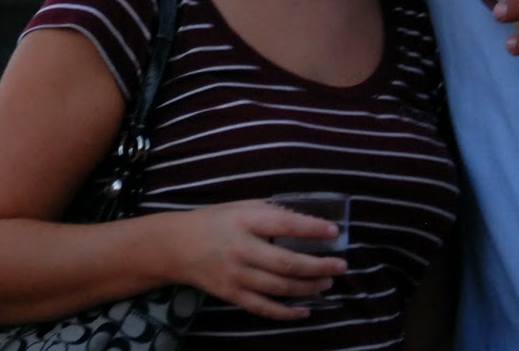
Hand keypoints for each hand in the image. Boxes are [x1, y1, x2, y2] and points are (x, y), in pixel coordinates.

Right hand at [171, 200, 347, 318]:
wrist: (177, 246)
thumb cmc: (215, 221)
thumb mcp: (241, 206)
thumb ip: (270, 212)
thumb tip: (307, 221)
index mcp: (244, 221)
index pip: (284, 224)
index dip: (311, 228)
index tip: (334, 232)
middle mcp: (241, 249)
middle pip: (286, 263)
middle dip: (318, 266)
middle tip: (340, 266)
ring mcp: (236, 275)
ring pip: (279, 288)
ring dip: (309, 288)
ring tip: (327, 282)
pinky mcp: (232, 295)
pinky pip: (264, 308)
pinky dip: (287, 313)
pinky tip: (305, 310)